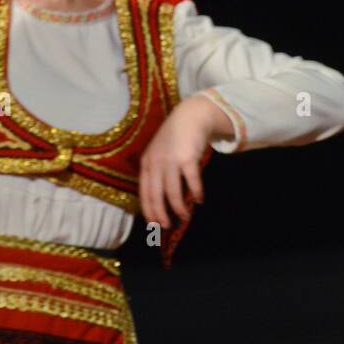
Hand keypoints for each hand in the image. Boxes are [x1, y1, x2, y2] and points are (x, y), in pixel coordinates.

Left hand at [139, 95, 228, 229]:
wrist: (190, 117)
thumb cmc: (175, 138)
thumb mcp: (159, 153)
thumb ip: (158, 171)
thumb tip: (161, 198)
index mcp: (147, 163)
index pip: (144, 193)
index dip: (149, 210)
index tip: (154, 224)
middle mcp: (156, 163)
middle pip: (156, 196)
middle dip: (161, 214)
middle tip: (166, 226)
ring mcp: (171, 161)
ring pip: (172, 192)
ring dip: (179, 208)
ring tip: (185, 216)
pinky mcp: (187, 158)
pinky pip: (191, 181)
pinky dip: (196, 193)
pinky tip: (200, 200)